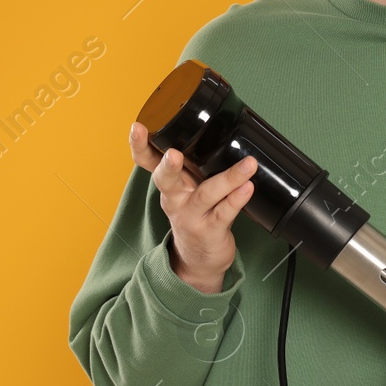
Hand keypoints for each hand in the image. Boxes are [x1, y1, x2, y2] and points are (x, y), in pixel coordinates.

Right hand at [129, 121, 256, 293]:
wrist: (199, 259)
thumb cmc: (195, 214)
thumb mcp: (186, 188)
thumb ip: (192, 164)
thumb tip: (217, 126)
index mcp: (169, 183)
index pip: (148, 161)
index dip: (140, 145)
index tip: (138, 127)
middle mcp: (175, 199)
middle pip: (166, 179)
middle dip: (168, 166)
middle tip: (173, 154)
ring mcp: (191, 216)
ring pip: (207, 194)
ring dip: (228, 178)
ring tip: (248, 164)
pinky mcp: (210, 231)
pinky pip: (225, 213)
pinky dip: (237, 199)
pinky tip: (248, 188)